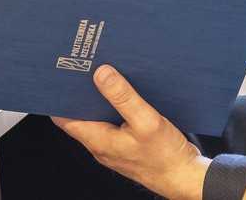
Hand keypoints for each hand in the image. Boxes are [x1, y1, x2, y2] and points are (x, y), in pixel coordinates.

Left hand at [53, 65, 210, 199]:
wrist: (184, 177)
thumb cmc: (165, 157)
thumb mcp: (146, 121)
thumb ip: (123, 98)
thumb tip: (102, 74)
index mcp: (99, 141)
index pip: (66, 119)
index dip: (61, 98)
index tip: (64, 77)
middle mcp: (102, 145)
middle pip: (81, 116)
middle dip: (82, 94)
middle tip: (86, 69)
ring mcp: (115, 146)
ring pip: (99, 118)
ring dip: (101, 99)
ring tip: (106, 76)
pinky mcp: (129, 144)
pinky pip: (115, 122)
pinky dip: (116, 107)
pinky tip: (128, 95)